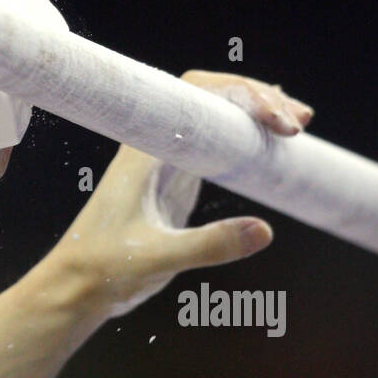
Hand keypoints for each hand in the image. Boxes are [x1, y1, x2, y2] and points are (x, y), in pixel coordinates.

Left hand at [39, 71, 313, 327]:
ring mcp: (166, 159)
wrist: (78, 284)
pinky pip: (214, 143)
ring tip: (295, 126)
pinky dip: (244, 138)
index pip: (196, 94)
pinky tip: (269, 145)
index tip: (276, 117)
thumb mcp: (158, 258)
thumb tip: (264, 229)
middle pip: (211, 96)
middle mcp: (155, 144)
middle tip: (299, 121)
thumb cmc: (103, 267)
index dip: (240, 93)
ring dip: (253, 115)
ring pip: (214, 117)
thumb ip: (208, 245)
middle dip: (257, 99)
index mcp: (145, 147)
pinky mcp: (175, 179)